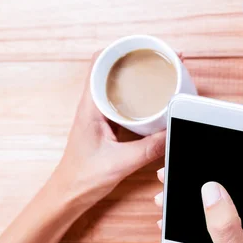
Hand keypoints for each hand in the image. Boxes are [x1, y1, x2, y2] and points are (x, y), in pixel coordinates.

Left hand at [51, 53, 166, 210]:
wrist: (69, 195)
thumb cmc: (83, 177)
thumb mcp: (121, 163)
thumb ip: (149, 149)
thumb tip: (173, 132)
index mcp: (91, 106)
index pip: (99, 63)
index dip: (121, 50)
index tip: (145, 47)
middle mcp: (94, 106)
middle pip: (114, 71)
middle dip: (139, 62)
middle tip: (163, 60)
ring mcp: (101, 115)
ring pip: (121, 87)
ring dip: (140, 79)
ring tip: (164, 76)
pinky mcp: (109, 126)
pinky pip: (126, 104)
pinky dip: (141, 98)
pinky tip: (157, 103)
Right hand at [155, 143, 242, 242]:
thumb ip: (225, 226)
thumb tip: (211, 189)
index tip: (233, 134)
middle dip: (226, 158)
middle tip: (194, 157)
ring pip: (242, 182)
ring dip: (212, 180)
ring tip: (178, 183)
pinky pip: (234, 200)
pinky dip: (211, 198)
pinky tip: (185, 204)